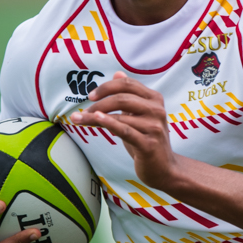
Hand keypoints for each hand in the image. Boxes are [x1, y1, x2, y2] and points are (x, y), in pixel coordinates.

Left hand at [70, 72, 178, 188]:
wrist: (164, 168)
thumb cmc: (147, 140)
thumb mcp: (138, 115)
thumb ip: (129, 95)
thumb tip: (117, 74)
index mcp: (154, 99)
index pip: (128, 84)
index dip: (107, 87)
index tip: (91, 96)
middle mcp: (157, 110)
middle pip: (123, 98)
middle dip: (99, 103)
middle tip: (83, 111)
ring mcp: (154, 127)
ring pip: (119, 116)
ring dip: (95, 117)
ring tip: (79, 119)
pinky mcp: (148, 144)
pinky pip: (124, 130)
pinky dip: (109, 123)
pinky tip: (96, 120)